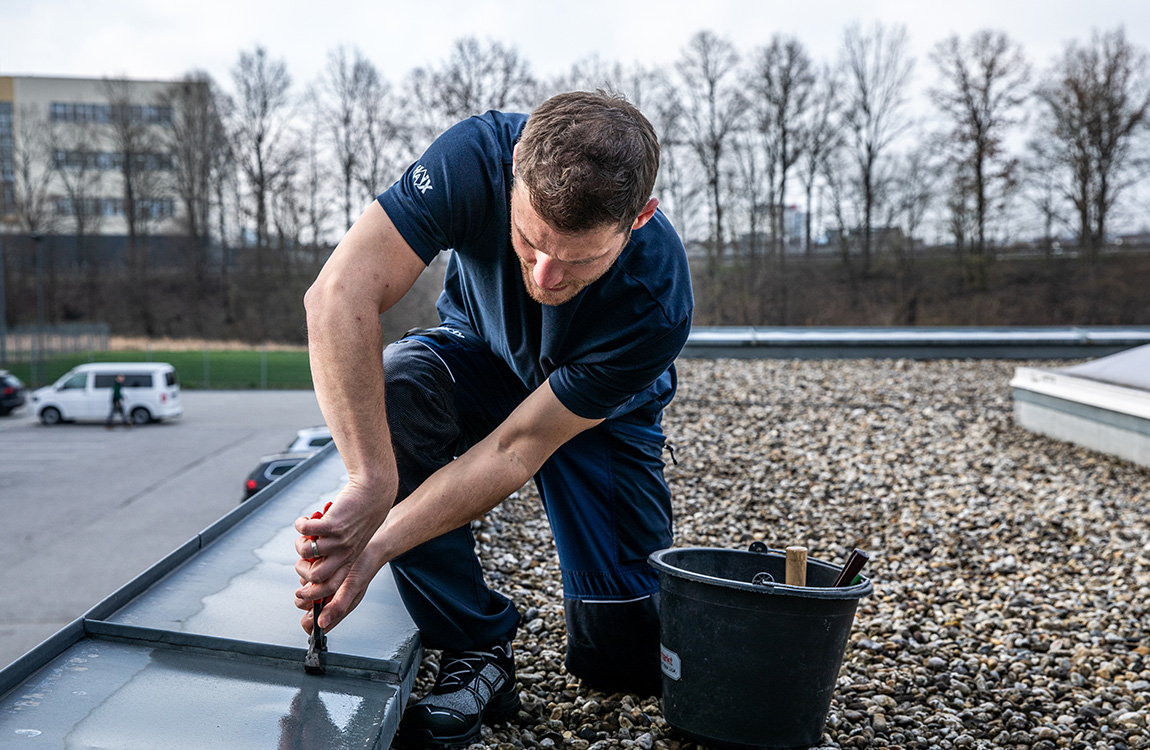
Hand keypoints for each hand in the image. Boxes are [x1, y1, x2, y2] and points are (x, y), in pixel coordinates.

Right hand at [293, 477, 393, 626]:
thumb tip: (313, 559)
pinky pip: (306, 530)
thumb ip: (337, 550)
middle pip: (315, 576)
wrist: (375, 492)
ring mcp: (339, 540)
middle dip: (301, 569)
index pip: (331, 586)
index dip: (313, 593)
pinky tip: (304, 520)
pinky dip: (300, 525)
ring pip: (306, 552)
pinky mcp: (333, 524)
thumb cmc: (361, 513)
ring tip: (304, 533)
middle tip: (300, 554)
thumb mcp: (353, 538)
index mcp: (349, 558)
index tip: (300, 591)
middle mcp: (345, 553)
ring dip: (299, 542)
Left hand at [295, 544, 380, 632]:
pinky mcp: (318, 577)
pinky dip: (309, 571)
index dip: (309, 619)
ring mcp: (322, 588)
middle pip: (304, 607)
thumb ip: (338, 607)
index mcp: (336, 609)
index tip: (314, 605)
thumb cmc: (363, 569)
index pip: (313, 626)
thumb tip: (322, 623)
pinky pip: (305, 578)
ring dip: (308, 581)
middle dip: (307, 596)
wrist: (366, 549)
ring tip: (323, 572)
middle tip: (318, 586)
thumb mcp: (352, 587)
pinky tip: (321, 565)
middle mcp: (327, 600)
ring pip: (303, 591)